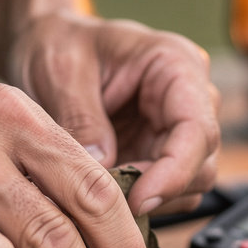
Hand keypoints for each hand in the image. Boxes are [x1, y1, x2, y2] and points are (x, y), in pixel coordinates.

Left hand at [9, 10, 220, 217]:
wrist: (46, 45)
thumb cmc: (58, 44)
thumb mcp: (61, 73)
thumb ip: (83, 120)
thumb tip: (103, 169)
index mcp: (176, 65)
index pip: (198, 130)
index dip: (174, 172)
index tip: (137, 201)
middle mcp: (188, 99)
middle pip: (202, 164)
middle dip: (158, 191)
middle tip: (107, 204)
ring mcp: (175, 129)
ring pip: (188, 185)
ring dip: (148, 200)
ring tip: (98, 198)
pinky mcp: (157, 154)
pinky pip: (163, 191)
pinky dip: (136, 202)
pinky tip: (102, 197)